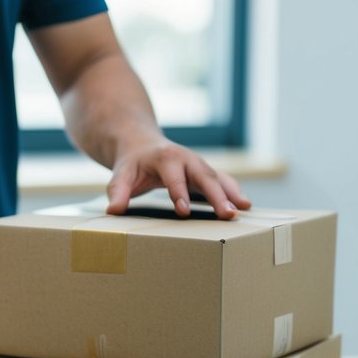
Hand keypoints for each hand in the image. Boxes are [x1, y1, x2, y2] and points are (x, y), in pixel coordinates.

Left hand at [106, 138, 251, 219]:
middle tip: (227, 214)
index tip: (184, 211)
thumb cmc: (131, 165)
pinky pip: (223, 181)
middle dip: (217, 196)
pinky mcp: (204, 172)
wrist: (141, 143)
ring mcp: (198, 165)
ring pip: (218, 178)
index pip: (174, 177)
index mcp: (165, 158)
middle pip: (204, 176)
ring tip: (243, 210)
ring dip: (231, 194)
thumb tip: (113, 211)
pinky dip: (234, 191)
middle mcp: (186, 158)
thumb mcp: (121, 176)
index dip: (179, 193)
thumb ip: (117, 192)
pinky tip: (245, 205)